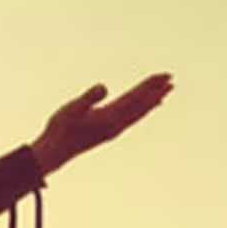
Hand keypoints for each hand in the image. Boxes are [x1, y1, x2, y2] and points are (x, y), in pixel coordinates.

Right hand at [33, 73, 173, 175]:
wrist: (56, 152)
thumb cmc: (60, 129)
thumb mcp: (71, 109)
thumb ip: (88, 98)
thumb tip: (104, 87)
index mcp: (110, 116)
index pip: (135, 97)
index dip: (150, 85)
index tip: (164, 76)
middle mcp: (117, 124)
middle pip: (142, 104)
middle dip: (156, 90)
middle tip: (170, 78)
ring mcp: (115, 130)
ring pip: (139, 113)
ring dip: (153, 101)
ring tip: (166, 91)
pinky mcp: (110, 133)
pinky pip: (133, 119)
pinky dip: (143, 111)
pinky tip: (146, 108)